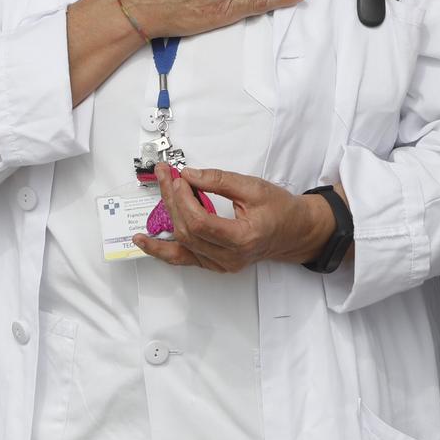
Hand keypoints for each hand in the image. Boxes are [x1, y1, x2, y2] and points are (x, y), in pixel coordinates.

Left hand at [132, 169, 333, 271]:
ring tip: (159, 191)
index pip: (200, 222)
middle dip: (172, 200)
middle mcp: (230, 257)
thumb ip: (219, 181)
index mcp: (242, 239)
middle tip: (166, 176)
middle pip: (188, 231)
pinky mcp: (215, 264)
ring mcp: (221, 264)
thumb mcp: (253, 187)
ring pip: (182, 244)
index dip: (184, 199)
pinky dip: (163, 249)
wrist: (294, 232)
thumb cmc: (280, 210)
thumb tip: (189, 175)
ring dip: (166, 216)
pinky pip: (184, 258)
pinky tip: (145, 241)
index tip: (179, 178)